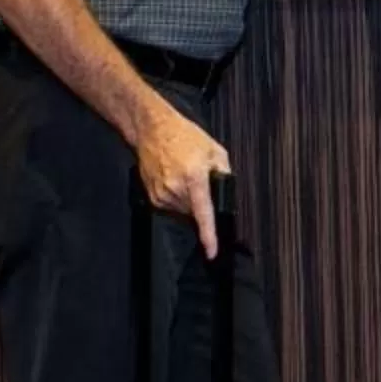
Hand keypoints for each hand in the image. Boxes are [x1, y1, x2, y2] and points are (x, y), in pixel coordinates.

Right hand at [136, 104, 232, 258]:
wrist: (152, 129)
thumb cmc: (183, 136)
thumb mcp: (215, 151)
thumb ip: (225, 174)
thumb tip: (228, 194)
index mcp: (193, 178)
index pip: (203, 215)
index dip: (208, 236)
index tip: (212, 252)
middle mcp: (175, 189)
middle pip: (196, 214)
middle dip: (203, 205)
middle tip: (200, 182)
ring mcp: (161, 195)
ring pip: (184, 213)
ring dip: (190, 203)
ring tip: (186, 177)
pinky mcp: (152, 197)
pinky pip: (172, 208)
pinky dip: (178, 200)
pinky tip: (177, 181)